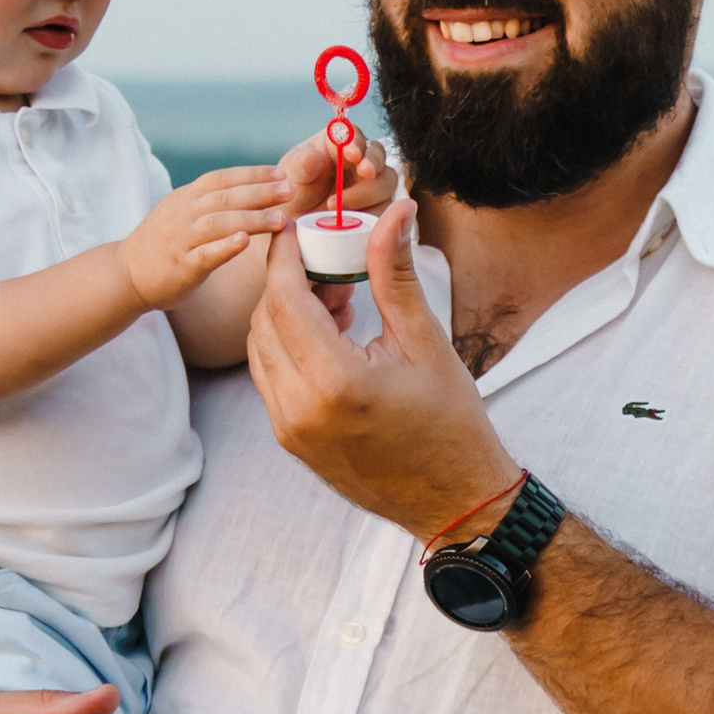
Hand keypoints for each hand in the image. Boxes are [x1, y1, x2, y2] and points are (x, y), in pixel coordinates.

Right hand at [122, 168, 292, 311]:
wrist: (127, 273)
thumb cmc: (166, 242)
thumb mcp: (184, 211)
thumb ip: (212, 201)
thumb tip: (253, 190)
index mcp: (187, 197)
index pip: (222, 179)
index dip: (252, 174)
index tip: (281, 173)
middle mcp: (183, 213)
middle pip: (225, 197)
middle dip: (260, 193)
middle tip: (289, 191)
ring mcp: (181, 239)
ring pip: (219, 223)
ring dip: (252, 219)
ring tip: (280, 219)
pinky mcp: (181, 266)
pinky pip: (205, 254)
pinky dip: (225, 247)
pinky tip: (245, 242)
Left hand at [244, 194, 515, 537]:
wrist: (454, 501)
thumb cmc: (451, 425)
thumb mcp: (426, 342)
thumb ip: (395, 274)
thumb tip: (392, 212)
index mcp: (333, 382)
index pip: (284, 298)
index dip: (285, 256)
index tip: (297, 228)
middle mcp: (299, 408)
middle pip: (265, 319)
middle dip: (288, 281)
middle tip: (330, 261)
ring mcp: (289, 429)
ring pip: (260, 348)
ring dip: (285, 313)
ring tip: (337, 300)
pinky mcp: (290, 441)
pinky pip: (270, 377)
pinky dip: (288, 346)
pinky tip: (330, 337)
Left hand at [272, 123, 396, 220]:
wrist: (295, 220)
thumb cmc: (291, 190)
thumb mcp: (289, 176)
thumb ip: (300, 165)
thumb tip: (313, 157)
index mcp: (337, 143)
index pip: (352, 134)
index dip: (355, 141)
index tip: (351, 153)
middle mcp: (358, 160)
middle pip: (377, 154)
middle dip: (372, 162)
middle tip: (365, 173)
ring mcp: (371, 183)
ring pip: (385, 182)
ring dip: (368, 193)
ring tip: (338, 208)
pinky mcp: (377, 206)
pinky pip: (385, 209)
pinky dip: (372, 214)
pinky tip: (352, 222)